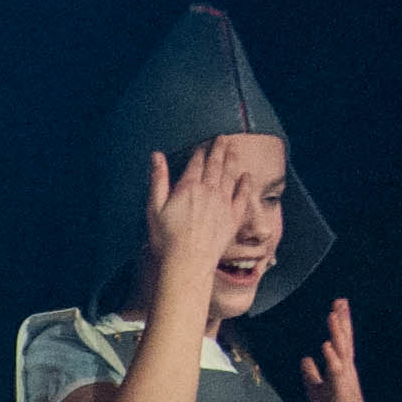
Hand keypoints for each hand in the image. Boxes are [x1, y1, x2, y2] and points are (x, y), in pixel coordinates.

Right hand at [142, 135, 270, 304]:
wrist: (187, 262)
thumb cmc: (165, 239)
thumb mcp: (154, 208)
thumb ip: (158, 179)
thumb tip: (156, 156)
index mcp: (188, 187)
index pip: (196, 163)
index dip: (200, 152)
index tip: (203, 145)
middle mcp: (208, 191)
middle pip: (215, 164)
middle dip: (218, 150)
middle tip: (222, 138)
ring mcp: (223, 203)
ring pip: (229, 175)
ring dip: (231, 160)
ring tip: (233, 149)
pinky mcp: (232, 217)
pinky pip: (242, 196)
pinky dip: (245, 184)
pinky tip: (247, 176)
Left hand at [300, 296, 370, 401]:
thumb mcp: (318, 389)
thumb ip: (312, 373)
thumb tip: (305, 358)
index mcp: (341, 368)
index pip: (340, 341)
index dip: (339, 324)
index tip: (337, 307)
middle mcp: (345, 369)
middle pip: (344, 340)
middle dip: (342, 320)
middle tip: (340, 301)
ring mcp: (344, 377)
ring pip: (341, 350)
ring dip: (337, 333)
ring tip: (333, 315)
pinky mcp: (341, 389)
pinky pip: (335, 370)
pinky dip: (331, 357)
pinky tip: (326, 345)